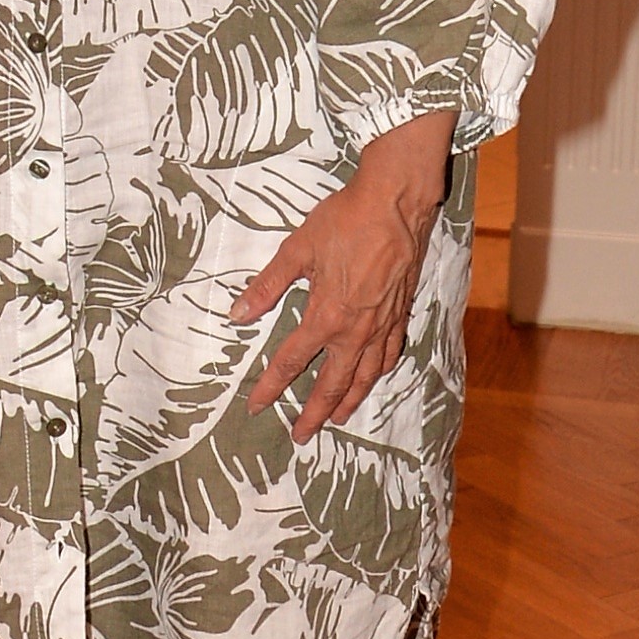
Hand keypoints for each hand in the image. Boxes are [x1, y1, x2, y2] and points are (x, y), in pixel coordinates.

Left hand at [233, 110, 454, 444]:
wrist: (396, 202)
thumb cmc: (344, 220)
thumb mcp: (297, 250)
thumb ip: (267, 286)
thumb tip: (238, 314)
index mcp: (325, 316)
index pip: (291, 362)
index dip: (271, 386)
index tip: (256, 406)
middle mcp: (356, 329)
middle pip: (332, 383)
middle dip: (313, 412)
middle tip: (300, 435)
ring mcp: (382, 324)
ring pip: (364, 375)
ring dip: (349, 400)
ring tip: (336, 419)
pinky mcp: (401, 312)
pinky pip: (390, 353)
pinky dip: (378, 372)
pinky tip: (372, 376)